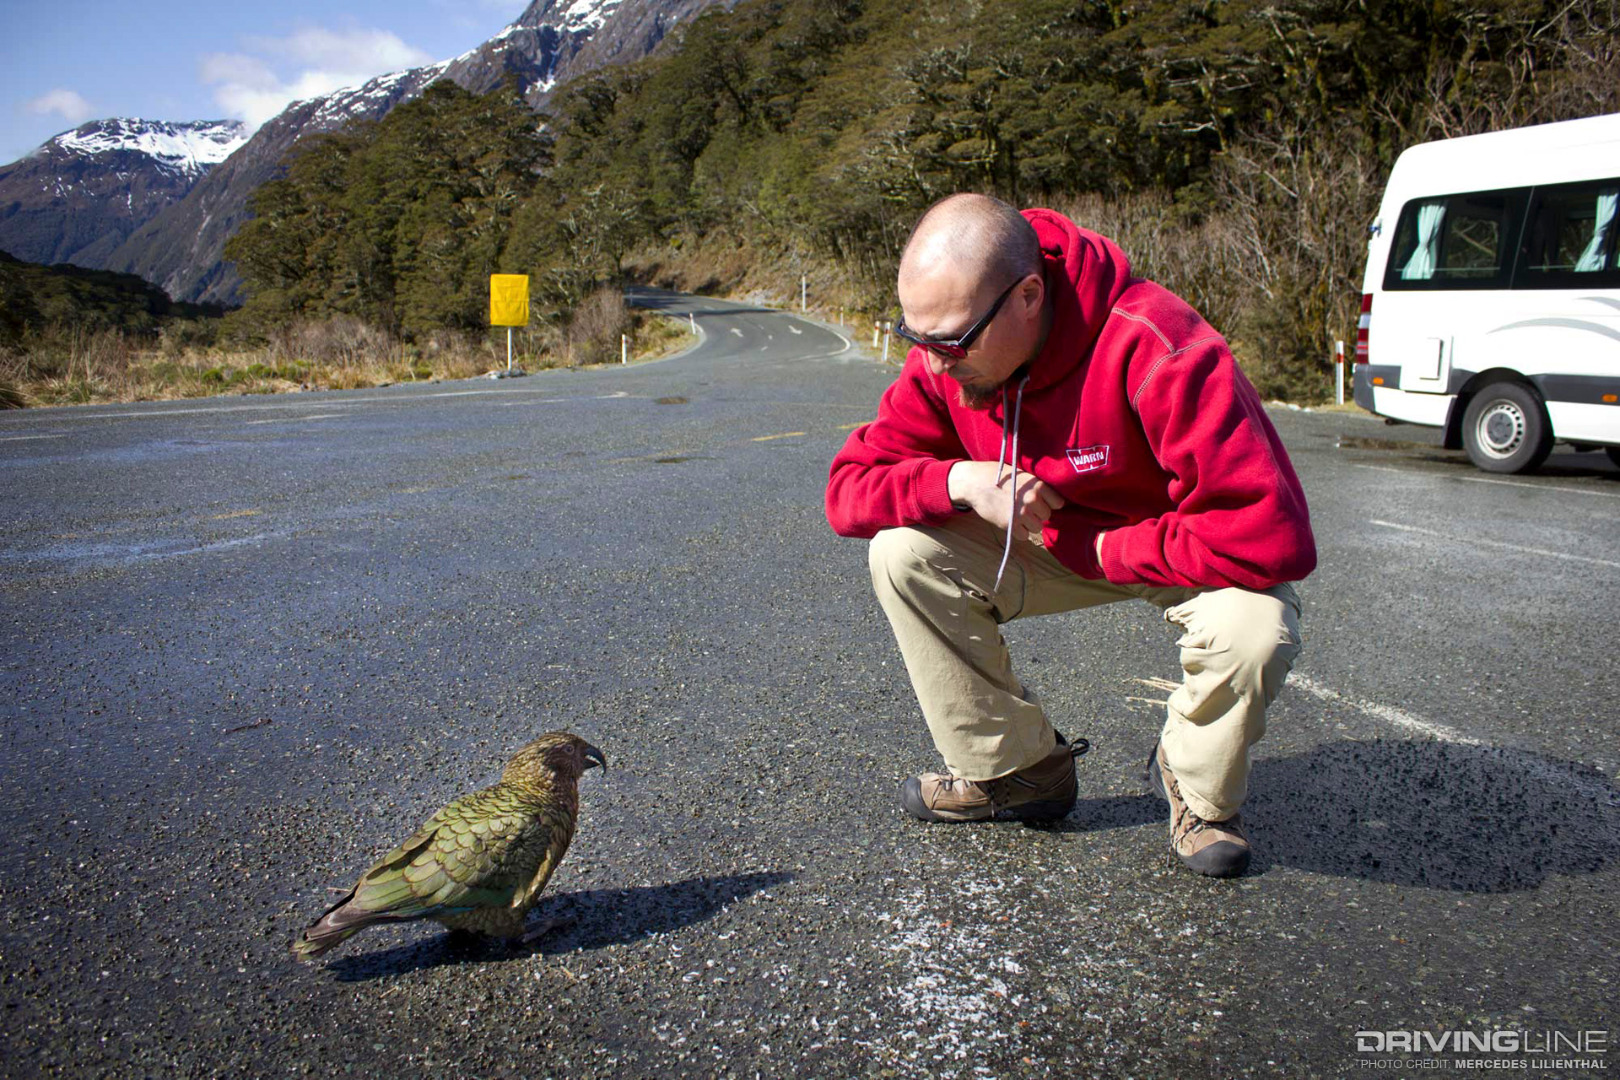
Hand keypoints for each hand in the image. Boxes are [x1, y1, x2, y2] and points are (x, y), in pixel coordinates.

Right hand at [948, 460, 1064, 541]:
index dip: (1050, 503)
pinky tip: (1011, 521)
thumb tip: (1053, 500)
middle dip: (1038, 514)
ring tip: (1018, 515)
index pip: (1058, 503)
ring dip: (1029, 524)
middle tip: (1025, 507)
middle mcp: (1032, 499)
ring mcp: (1021, 513)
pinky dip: (1018, 532)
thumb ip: (1038, 486)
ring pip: (1037, 528)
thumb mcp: (1023, 475)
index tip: (1042, 501)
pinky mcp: (1010, 525)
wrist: (976, 483)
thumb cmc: (1000, 477)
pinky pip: (1024, 536)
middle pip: (1047, 516)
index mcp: (1038, 485)